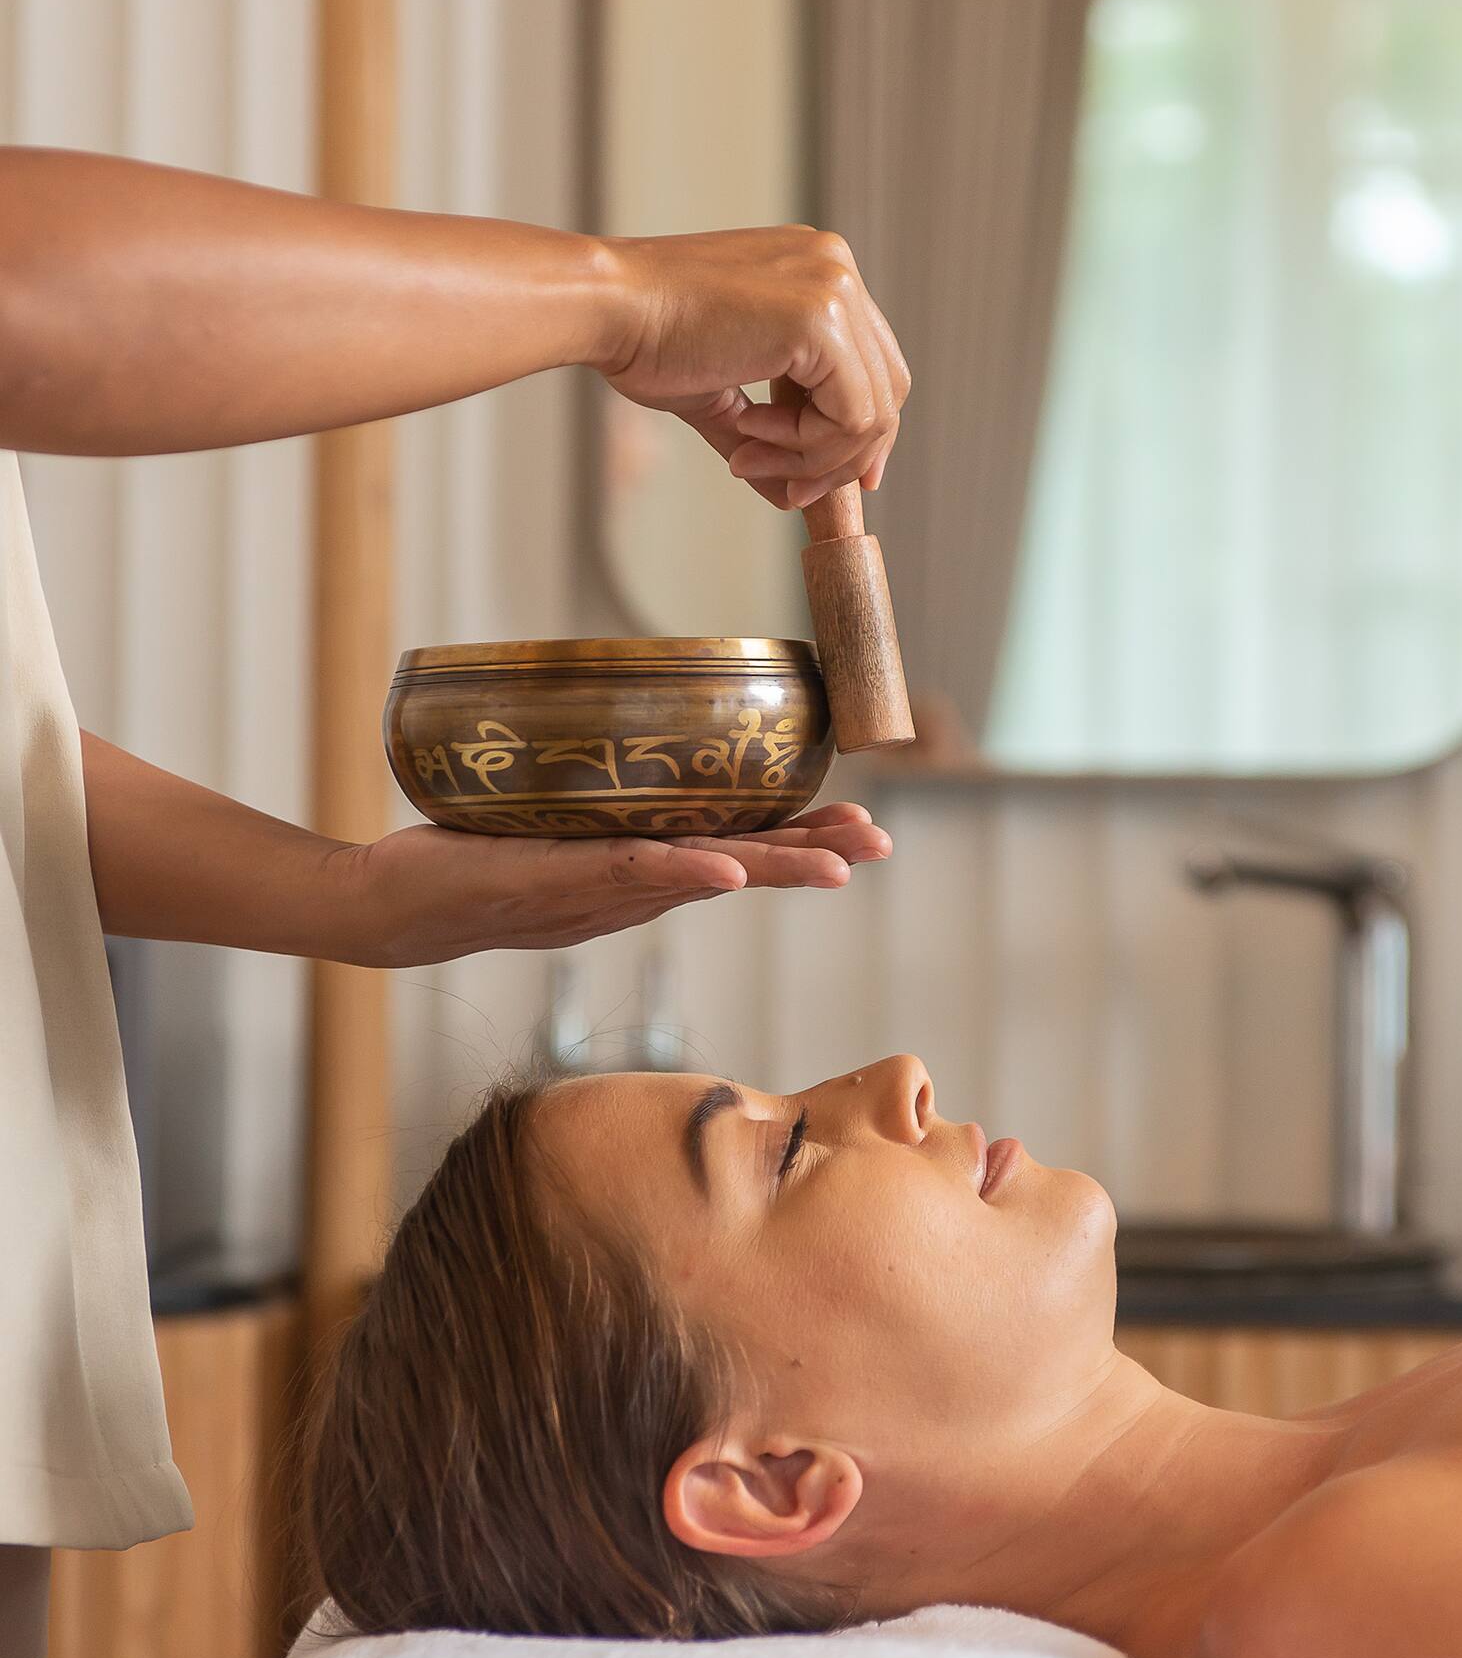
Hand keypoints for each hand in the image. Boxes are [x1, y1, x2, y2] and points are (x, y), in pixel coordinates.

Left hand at [336, 802, 890, 967]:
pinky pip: (625, 875)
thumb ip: (592, 807)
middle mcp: (629, 892)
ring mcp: (596, 893)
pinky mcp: (551, 883)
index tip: (861, 830)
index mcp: (637, 876)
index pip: (735, 854)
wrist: (386, 907)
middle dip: (813, 858)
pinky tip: (725, 868)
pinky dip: (679, 872)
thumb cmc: (464, 863)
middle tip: (879, 845)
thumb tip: (630, 749)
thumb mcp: (546, 829)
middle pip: (739, 870)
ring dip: (772, 867)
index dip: (800, 844)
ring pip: (702, 876)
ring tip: (837, 863)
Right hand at [595, 227, 910, 508]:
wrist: (606, 307)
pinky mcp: (823, 320)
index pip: (873, 367)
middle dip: (842, 456)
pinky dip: (806, 445)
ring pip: (872, 412)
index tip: (825, 476)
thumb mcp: (723, 390)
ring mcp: (835, 290)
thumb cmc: (646, 337)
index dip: (859, 433)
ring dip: (813, 457)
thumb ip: (768, 435)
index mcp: (819, 271)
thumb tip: (790, 493)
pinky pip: (851, 417)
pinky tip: (749, 431)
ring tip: (749, 455)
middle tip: (790, 488)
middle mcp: (836, 268)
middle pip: (887, 391)